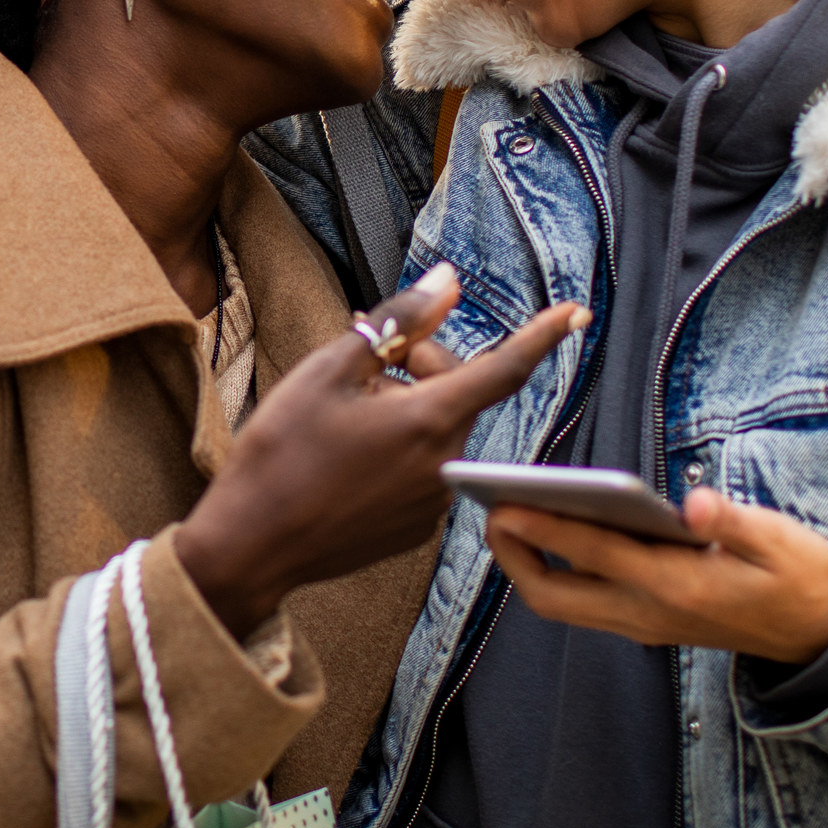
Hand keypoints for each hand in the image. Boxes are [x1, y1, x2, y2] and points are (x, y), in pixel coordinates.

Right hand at [175, 265, 587, 637]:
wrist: (250, 543)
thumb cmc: (281, 451)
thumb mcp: (330, 371)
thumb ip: (398, 324)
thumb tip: (447, 284)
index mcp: (428, 420)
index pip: (504, 368)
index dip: (542, 336)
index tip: (577, 312)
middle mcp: (444, 464)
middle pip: (458, 392)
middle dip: (423, 363)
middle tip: (365, 353)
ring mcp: (432, 502)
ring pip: (437, 430)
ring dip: (406, 407)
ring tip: (344, 410)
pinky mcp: (414, 528)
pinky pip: (423, 469)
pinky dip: (398, 448)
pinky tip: (347, 454)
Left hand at [484, 488, 827, 664]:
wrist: (820, 634)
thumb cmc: (798, 576)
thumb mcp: (778, 540)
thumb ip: (733, 522)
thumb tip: (694, 504)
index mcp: (677, 586)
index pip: (594, 555)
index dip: (545, 528)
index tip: (504, 503)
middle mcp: (648, 613)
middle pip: (555, 597)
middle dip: (514, 559)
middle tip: (491, 512)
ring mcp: (643, 624)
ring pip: (562, 604)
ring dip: (527, 566)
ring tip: (508, 516)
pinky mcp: (645, 623)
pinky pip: (583, 602)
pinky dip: (556, 571)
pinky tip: (550, 530)